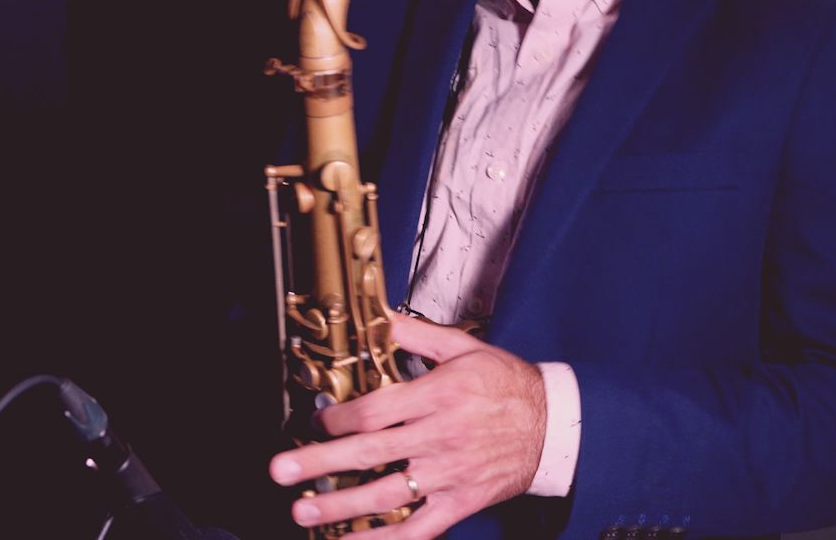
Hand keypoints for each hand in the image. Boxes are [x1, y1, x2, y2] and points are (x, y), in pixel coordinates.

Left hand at [269, 311, 547, 536]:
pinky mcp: (459, 502)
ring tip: (303, 511)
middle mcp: (439, 437)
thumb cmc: (507, 385)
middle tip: (282, 469)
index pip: (377, 410)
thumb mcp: (464, 349)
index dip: (339, 417)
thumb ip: (416, 336)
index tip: (316, 420)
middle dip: (320, 462)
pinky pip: (417, 529)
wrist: (554, 425)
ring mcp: (448, 474)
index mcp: (439, 396)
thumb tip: (378, 317)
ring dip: (340, 506)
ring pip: (386, 494)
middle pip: (369, 452)